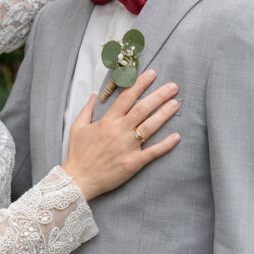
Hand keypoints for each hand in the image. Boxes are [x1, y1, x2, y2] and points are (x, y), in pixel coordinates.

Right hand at [62, 70, 180, 200]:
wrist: (78, 180)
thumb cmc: (77, 154)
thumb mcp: (77, 127)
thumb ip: (87, 109)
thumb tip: (93, 94)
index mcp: (107, 121)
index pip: (126, 97)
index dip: (140, 84)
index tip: (152, 74)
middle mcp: (119, 131)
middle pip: (142, 109)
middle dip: (159, 95)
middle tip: (173, 86)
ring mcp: (128, 147)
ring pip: (150, 127)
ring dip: (164, 114)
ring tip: (175, 103)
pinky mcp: (133, 163)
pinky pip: (153, 152)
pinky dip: (166, 145)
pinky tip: (177, 136)